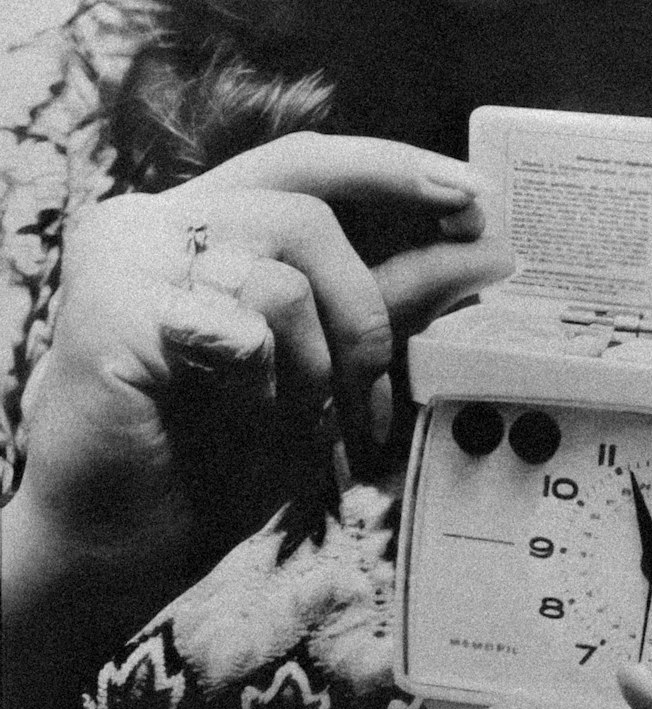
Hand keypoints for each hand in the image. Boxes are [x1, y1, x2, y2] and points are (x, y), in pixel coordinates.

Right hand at [2, 133, 511, 708]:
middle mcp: (158, 219)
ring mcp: (127, 255)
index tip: (474, 198)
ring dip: (316, 374)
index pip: (307, 163)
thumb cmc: (210, 454)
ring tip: (304, 433)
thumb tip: (483, 252)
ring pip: (284, 278)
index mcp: (204, 217)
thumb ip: (389, 298)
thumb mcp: (323, 364)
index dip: (394, 170)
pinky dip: (262, 391)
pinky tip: (234, 420)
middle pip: (307, 209)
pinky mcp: (111, 307)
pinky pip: (242, 331)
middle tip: (385, 387)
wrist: (115, 546)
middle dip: (366, 306)